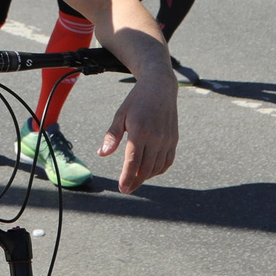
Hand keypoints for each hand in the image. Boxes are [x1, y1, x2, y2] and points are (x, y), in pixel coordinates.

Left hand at [99, 75, 178, 193]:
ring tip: (135, 179)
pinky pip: (167, 162)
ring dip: (146, 177)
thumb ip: (112, 136)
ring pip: (157, 167)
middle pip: (145, 169)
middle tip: (126, 188)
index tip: (122, 188)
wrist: (160, 87)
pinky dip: (158, 170)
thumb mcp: (120, 115)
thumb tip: (101, 153)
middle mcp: (156, 137)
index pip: (133, 162)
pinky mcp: (174, 140)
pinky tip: (149, 171)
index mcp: (140, 131)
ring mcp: (167, 140)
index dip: (127, 178)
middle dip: (135, 182)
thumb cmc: (136, 101)